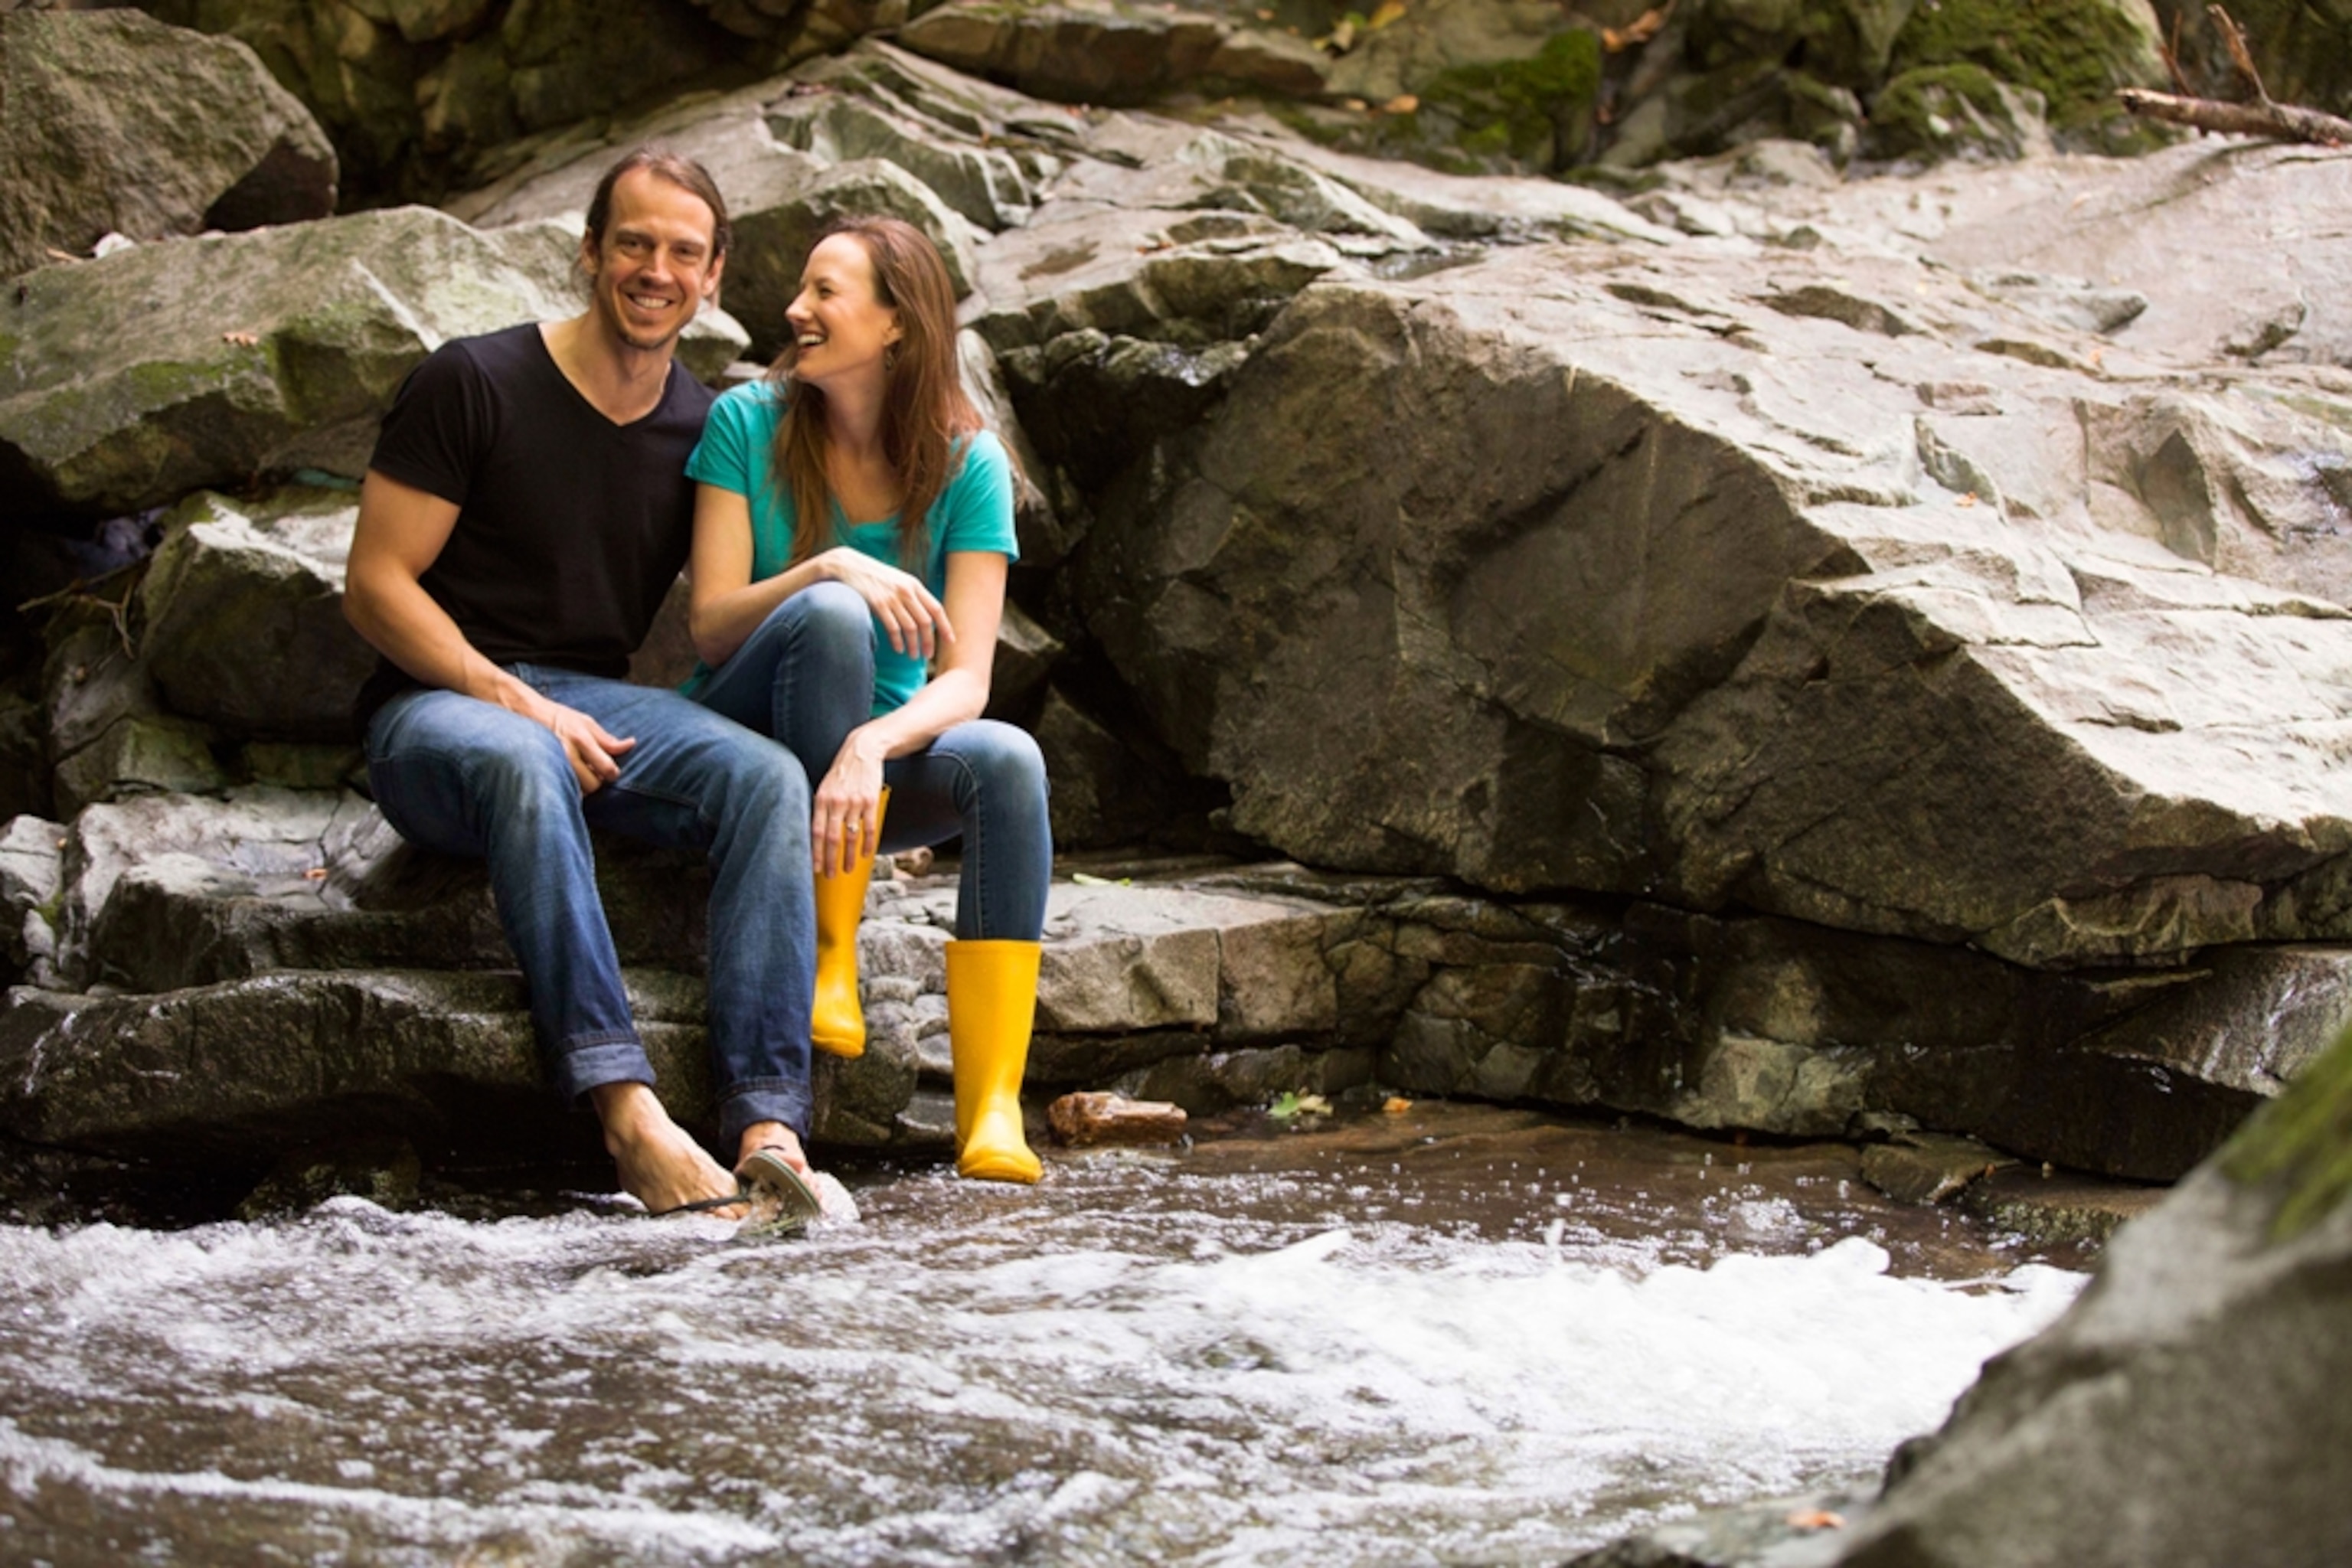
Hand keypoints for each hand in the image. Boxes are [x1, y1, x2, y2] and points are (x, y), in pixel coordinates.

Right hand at [539, 698, 634, 793]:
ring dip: (582, 785)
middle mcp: (567, 754)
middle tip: (593, 771)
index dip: (612, 773)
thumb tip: (630, 744)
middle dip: (596, 781)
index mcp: (582, 739)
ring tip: (579, 772)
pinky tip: (568, 775)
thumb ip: (608, 739)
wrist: (528, 715)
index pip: (606, 768)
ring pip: (578, 790)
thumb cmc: (561, 718)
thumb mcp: (587, 723)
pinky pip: (563, 788)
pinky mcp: (544, 771)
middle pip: (593, 784)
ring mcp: (554, 764)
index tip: (611, 771)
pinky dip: (569, 786)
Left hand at [811, 737, 885, 876]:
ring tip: (847, 869)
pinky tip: (864, 854)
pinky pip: (869, 827)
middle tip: (831, 875)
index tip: (816, 868)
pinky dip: (867, 843)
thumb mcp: (825, 787)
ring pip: (850, 836)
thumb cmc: (842, 772)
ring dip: (848, 857)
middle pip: (832, 838)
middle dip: (830, 860)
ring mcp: (854, 802)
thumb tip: (817, 834)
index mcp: (821, 799)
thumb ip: (821, 808)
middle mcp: (836, 802)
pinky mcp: (870, 801)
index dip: (816, 852)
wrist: (862, 751)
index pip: (816, 832)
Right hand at [821, 547, 954, 661]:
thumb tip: (926, 618)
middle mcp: (906, 591)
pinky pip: (893, 628)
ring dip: (913, 645)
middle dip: (928, 641)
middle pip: (925, 622)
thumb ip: (913, 595)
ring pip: (910, 628)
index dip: (945, 626)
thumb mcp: (899, 580)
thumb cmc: (876, 577)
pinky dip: (897, 641)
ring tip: (913, 656)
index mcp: (914, 585)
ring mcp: (892, 598)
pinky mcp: (878, 604)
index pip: (936, 609)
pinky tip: (899, 649)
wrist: (850, 565)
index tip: (950, 641)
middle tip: (927, 655)